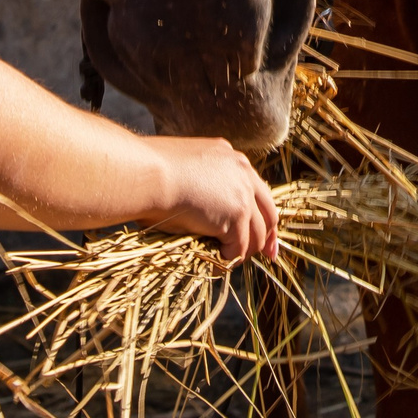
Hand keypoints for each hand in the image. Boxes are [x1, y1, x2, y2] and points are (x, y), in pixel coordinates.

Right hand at [146, 137, 278, 261]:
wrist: (148, 174)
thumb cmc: (152, 172)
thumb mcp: (183, 170)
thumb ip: (200, 184)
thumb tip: (196, 208)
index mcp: (229, 157)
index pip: (255, 188)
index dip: (258, 211)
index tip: (260, 227)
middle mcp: (242, 171)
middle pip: (268, 209)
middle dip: (269, 235)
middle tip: (269, 254)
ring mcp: (242, 193)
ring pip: (258, 232)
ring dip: (247, 249)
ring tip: (233, 259)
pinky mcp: (236, 214)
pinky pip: (240, 246)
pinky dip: (231, 256)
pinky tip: (219, 258)